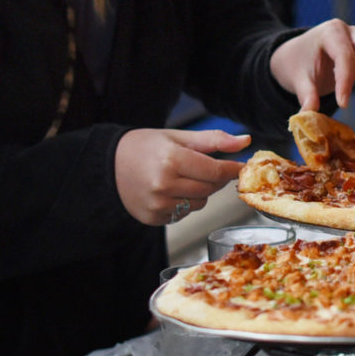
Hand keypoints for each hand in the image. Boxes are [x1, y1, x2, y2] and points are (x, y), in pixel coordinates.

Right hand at [112, 128, 250, 226]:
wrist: (108, 165)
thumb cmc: (144, 147)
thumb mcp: (178, 137)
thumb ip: (213, 140)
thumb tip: (245, 141)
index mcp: (171, 160)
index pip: (216, 171)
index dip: (232, 169)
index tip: (241, 166)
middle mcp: (164, 185)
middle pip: (210, 189)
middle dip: (214, 179)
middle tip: (204, 166)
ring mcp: (158, 205)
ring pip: (199, 203)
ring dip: (199, 191)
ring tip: (180, 177)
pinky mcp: (154, 218)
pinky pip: (184, 214)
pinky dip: (183, 203)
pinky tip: (169, 190)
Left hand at [270, 19, 354, 111]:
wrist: (299, 54)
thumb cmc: (298, 63)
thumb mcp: (296, 78)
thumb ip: (305, 94)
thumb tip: (309, 113)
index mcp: (331, 33)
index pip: (345, 56)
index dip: (346, 82)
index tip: (342, 104)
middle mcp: (351, 32)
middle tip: (347, 86)